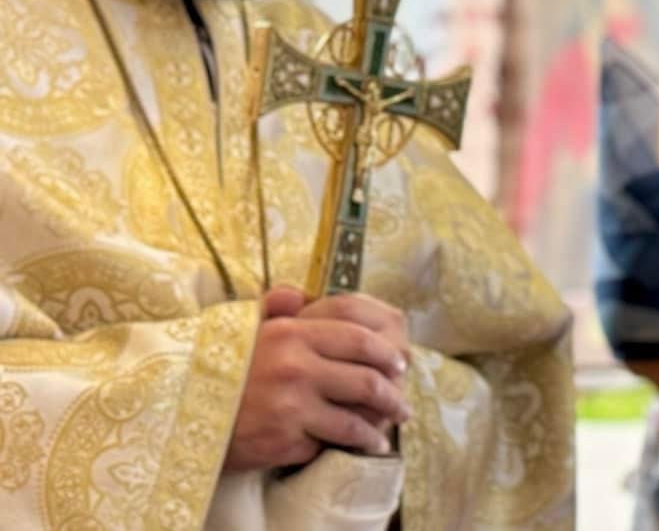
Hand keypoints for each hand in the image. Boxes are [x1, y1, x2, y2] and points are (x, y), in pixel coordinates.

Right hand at [223, 287, 412, 471]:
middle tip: (402, 403)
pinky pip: (326, 443)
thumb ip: (276, 309)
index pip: (357, 337)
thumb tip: (299, 293)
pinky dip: (344, 447)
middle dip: (392, 394)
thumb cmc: (215, 368)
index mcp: (292, 334)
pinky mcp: (283, 440)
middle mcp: (296, 368)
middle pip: (365, 379)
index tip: (399, 363)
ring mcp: (291, 406)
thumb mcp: (244, 329)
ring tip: (386, 431)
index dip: (385, 352)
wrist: (174, 410)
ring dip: (377, 427)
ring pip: (354, 418)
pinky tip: (357, 448)